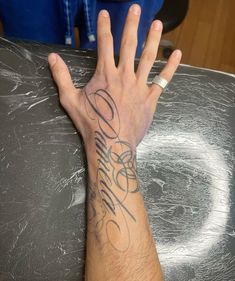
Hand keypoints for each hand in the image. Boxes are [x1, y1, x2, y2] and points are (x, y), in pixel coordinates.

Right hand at [48, 4, 180, 147]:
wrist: (111, 143)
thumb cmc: (91, 123)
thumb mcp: (70, 100)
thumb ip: (61, 77)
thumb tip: (52, 57)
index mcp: (105, 74)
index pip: (104, 44)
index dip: (104, 26)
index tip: (105, 13)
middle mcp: (124, 75)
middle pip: (129, 44)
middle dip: (131, 24)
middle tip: (135, 8)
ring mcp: (139, 86)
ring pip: (148, 58)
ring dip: (153, 39)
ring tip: (157, 23)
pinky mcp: (150, 98)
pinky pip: (163, 80)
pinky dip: (171, 67)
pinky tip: (177, 54)